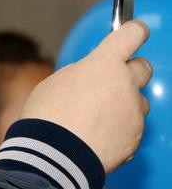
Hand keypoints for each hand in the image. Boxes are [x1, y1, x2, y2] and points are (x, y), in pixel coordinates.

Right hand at [19, 20, 151, 172]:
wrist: (52, 157)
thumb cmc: (46, 118)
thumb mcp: (54, 84)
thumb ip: (80, 74)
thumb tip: (90, 75)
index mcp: (103, 64)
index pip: (131, 34)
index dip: (133, 32)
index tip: (134, 33)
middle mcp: (125, 84)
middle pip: (143, 68)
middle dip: (130, 72)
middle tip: (112, 83)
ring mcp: (133, 112)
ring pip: (137, 102)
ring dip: (124, 106)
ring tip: (96, 120)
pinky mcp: (135, 137)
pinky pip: (132, 128)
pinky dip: (119, 131)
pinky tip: (97, 138)